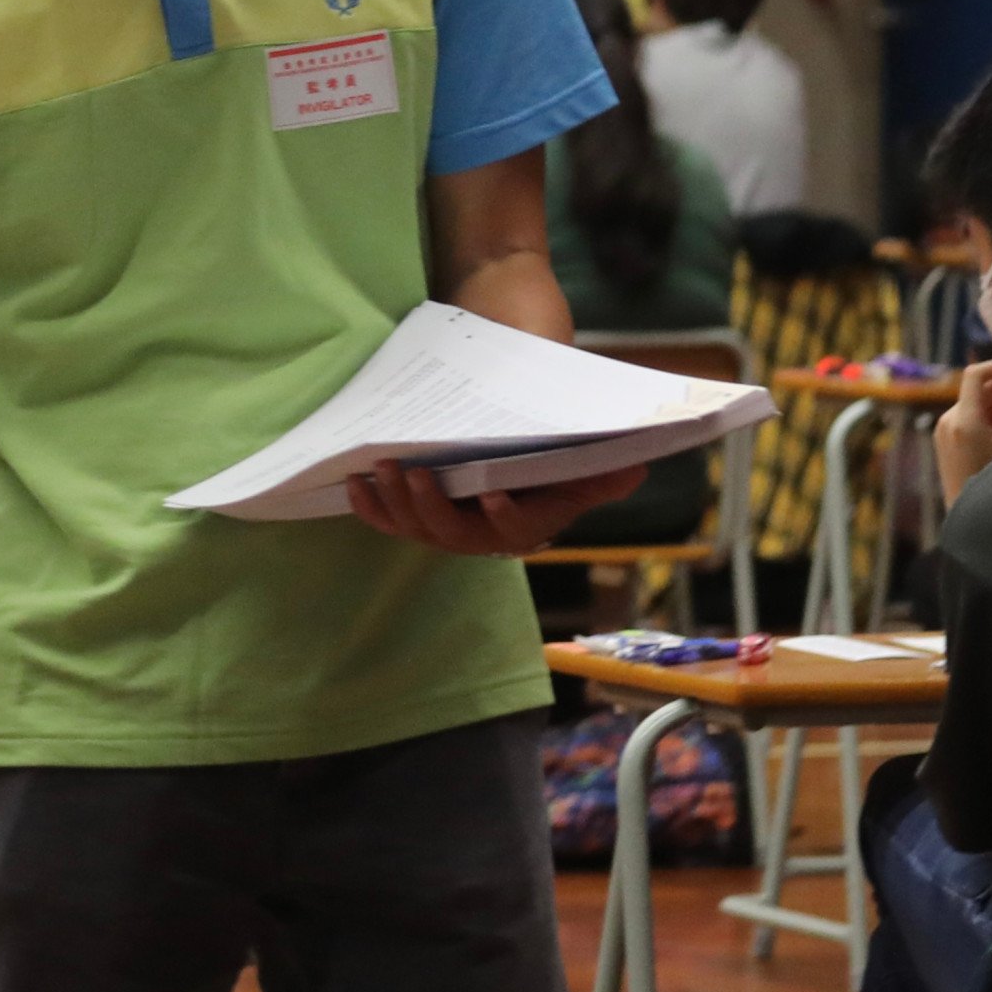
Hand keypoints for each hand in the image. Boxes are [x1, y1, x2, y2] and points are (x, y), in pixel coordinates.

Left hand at [344, 458, 643, 557]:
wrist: (518, 454)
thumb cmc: (551, 460)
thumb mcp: (582, 466)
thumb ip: (602, 473)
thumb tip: (636, 469)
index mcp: (527, 526)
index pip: (516, 530)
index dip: (505, 515)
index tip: (494, 494)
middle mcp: (483, 537)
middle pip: (453, 534)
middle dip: (431, 507)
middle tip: (414, 473)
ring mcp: (446, 530)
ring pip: (417, 528)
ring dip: (396, 502)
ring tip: (382, 468)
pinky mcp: (417, 519)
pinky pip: (391, 521)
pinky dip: (371, 507)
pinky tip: (355, 484)